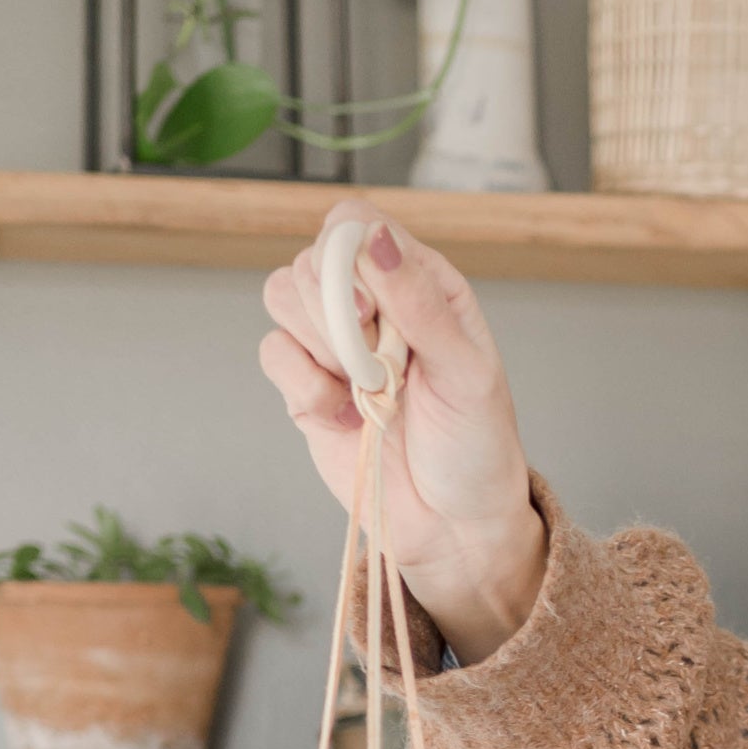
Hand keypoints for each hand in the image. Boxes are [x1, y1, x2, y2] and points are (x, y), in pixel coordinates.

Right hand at [258, 217, 546, 661]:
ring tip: (369, 390)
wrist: (453, 525)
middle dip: (336, 311)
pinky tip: (345, 416)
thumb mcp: (467, 372)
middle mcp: (373, 302)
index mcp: (420, 282)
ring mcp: (334, 342)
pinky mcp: (305, 384)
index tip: (372, 310)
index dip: (348, 253)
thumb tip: (375, 237)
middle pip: (312, 257)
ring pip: (281, 294)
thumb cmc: (475, 447)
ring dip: (320, 345)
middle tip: (379, 364)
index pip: (355, 222)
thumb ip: (421, 302)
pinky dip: (304, 386)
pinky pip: (272, 351)